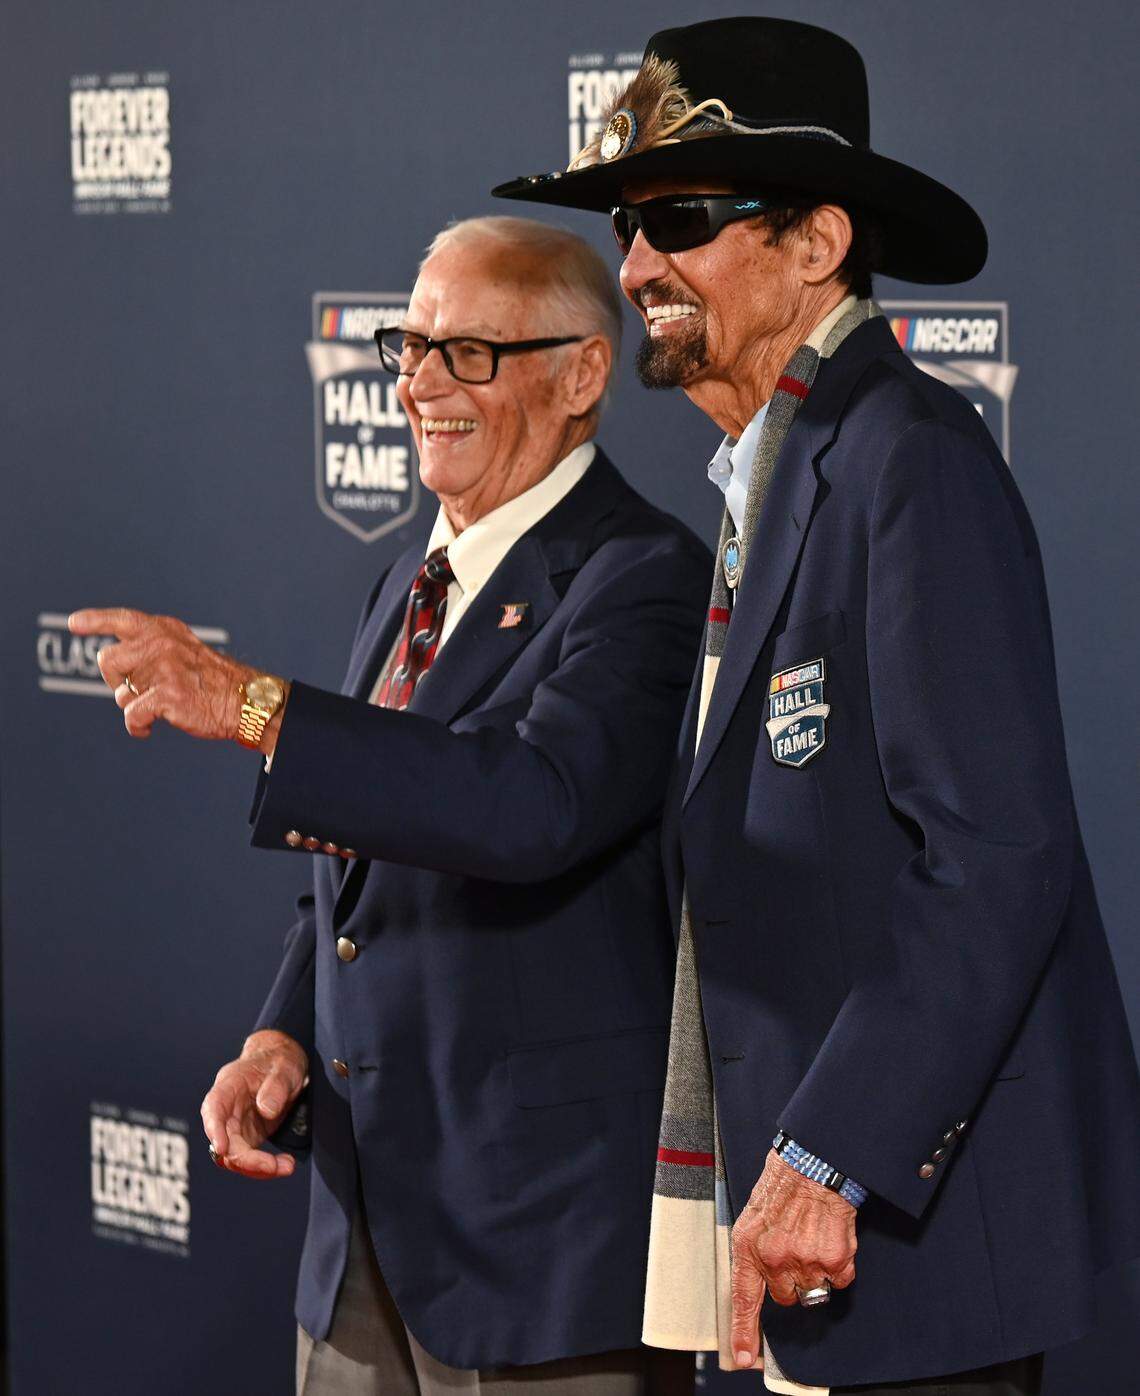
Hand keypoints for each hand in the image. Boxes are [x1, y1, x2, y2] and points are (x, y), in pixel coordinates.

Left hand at [67, 607, 281, 748]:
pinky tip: (148, 728)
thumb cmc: (217, 683)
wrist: (248, 701)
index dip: (95, 620)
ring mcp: (165, 668)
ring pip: (120, 691)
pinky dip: (137, 726)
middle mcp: (162, 644)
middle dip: (113, 680)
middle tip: (131, 690)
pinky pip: (132, 715)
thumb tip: (116, 677)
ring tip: (150, 708)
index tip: (75, 623)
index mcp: (166, 630)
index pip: (123, 619)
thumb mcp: (186, 652)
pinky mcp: (167, 695)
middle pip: (109, 659)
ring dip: (131, 704)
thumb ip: (153, 651)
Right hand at [201, 1030, 308, 1178]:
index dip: (214, 1129)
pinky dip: (264, 1167)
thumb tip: (267, 1110)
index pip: (214, 1107)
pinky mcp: (248, 1137)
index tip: (222, 1148)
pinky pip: (249, 1159)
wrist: (282, 1064)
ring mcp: (236, 1127)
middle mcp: (227, 1110)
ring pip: (234, 1157)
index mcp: (229, 1086)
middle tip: (274, 1166)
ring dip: (257, 1168)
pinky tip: (284, 1164)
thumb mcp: (284, 1066)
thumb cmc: (278, 1061)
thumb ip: (276, 1086)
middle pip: (224, 1141)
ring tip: (287, 1167)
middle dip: (246, 1159)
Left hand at [729, 1149, 856, 1369]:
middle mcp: (775, 1258)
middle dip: (793, 1279)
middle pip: (786, 1297)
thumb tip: (763, 1282)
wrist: (813, 1163)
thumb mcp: (753, 1217)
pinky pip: (840, 1280)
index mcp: (749, 1246)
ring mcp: (805, 1260)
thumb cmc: (783, 1187)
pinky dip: (840, 1265)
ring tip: (813, 1238)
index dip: (744, 1332)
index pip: (744, 1299)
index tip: (745, 1358)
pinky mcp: (834, 1259)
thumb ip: (756, 1252)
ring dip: (817, 1270)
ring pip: (814, 1289)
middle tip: (797, 1247)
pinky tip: (831, 1238)